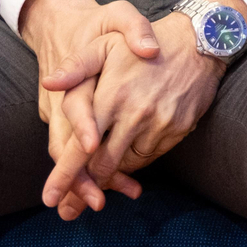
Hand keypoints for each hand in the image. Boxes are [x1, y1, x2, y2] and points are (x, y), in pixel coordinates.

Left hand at [38, 0, 246, 218]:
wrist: (197, 41)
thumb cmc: (143, 43)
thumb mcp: (105, 45)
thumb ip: (76, 66)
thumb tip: (49, 84)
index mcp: (111, 96)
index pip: (81, 147)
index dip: (63, 176)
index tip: (49, 199)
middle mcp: (135, 115)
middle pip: (102, 165)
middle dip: (85, 187)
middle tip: (71, 204)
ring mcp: (159, 125)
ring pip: (126, 164)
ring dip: (112, 171)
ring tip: (101, 172)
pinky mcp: (177, 130)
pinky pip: (149, 157)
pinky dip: (135, 160)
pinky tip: (128, 149)